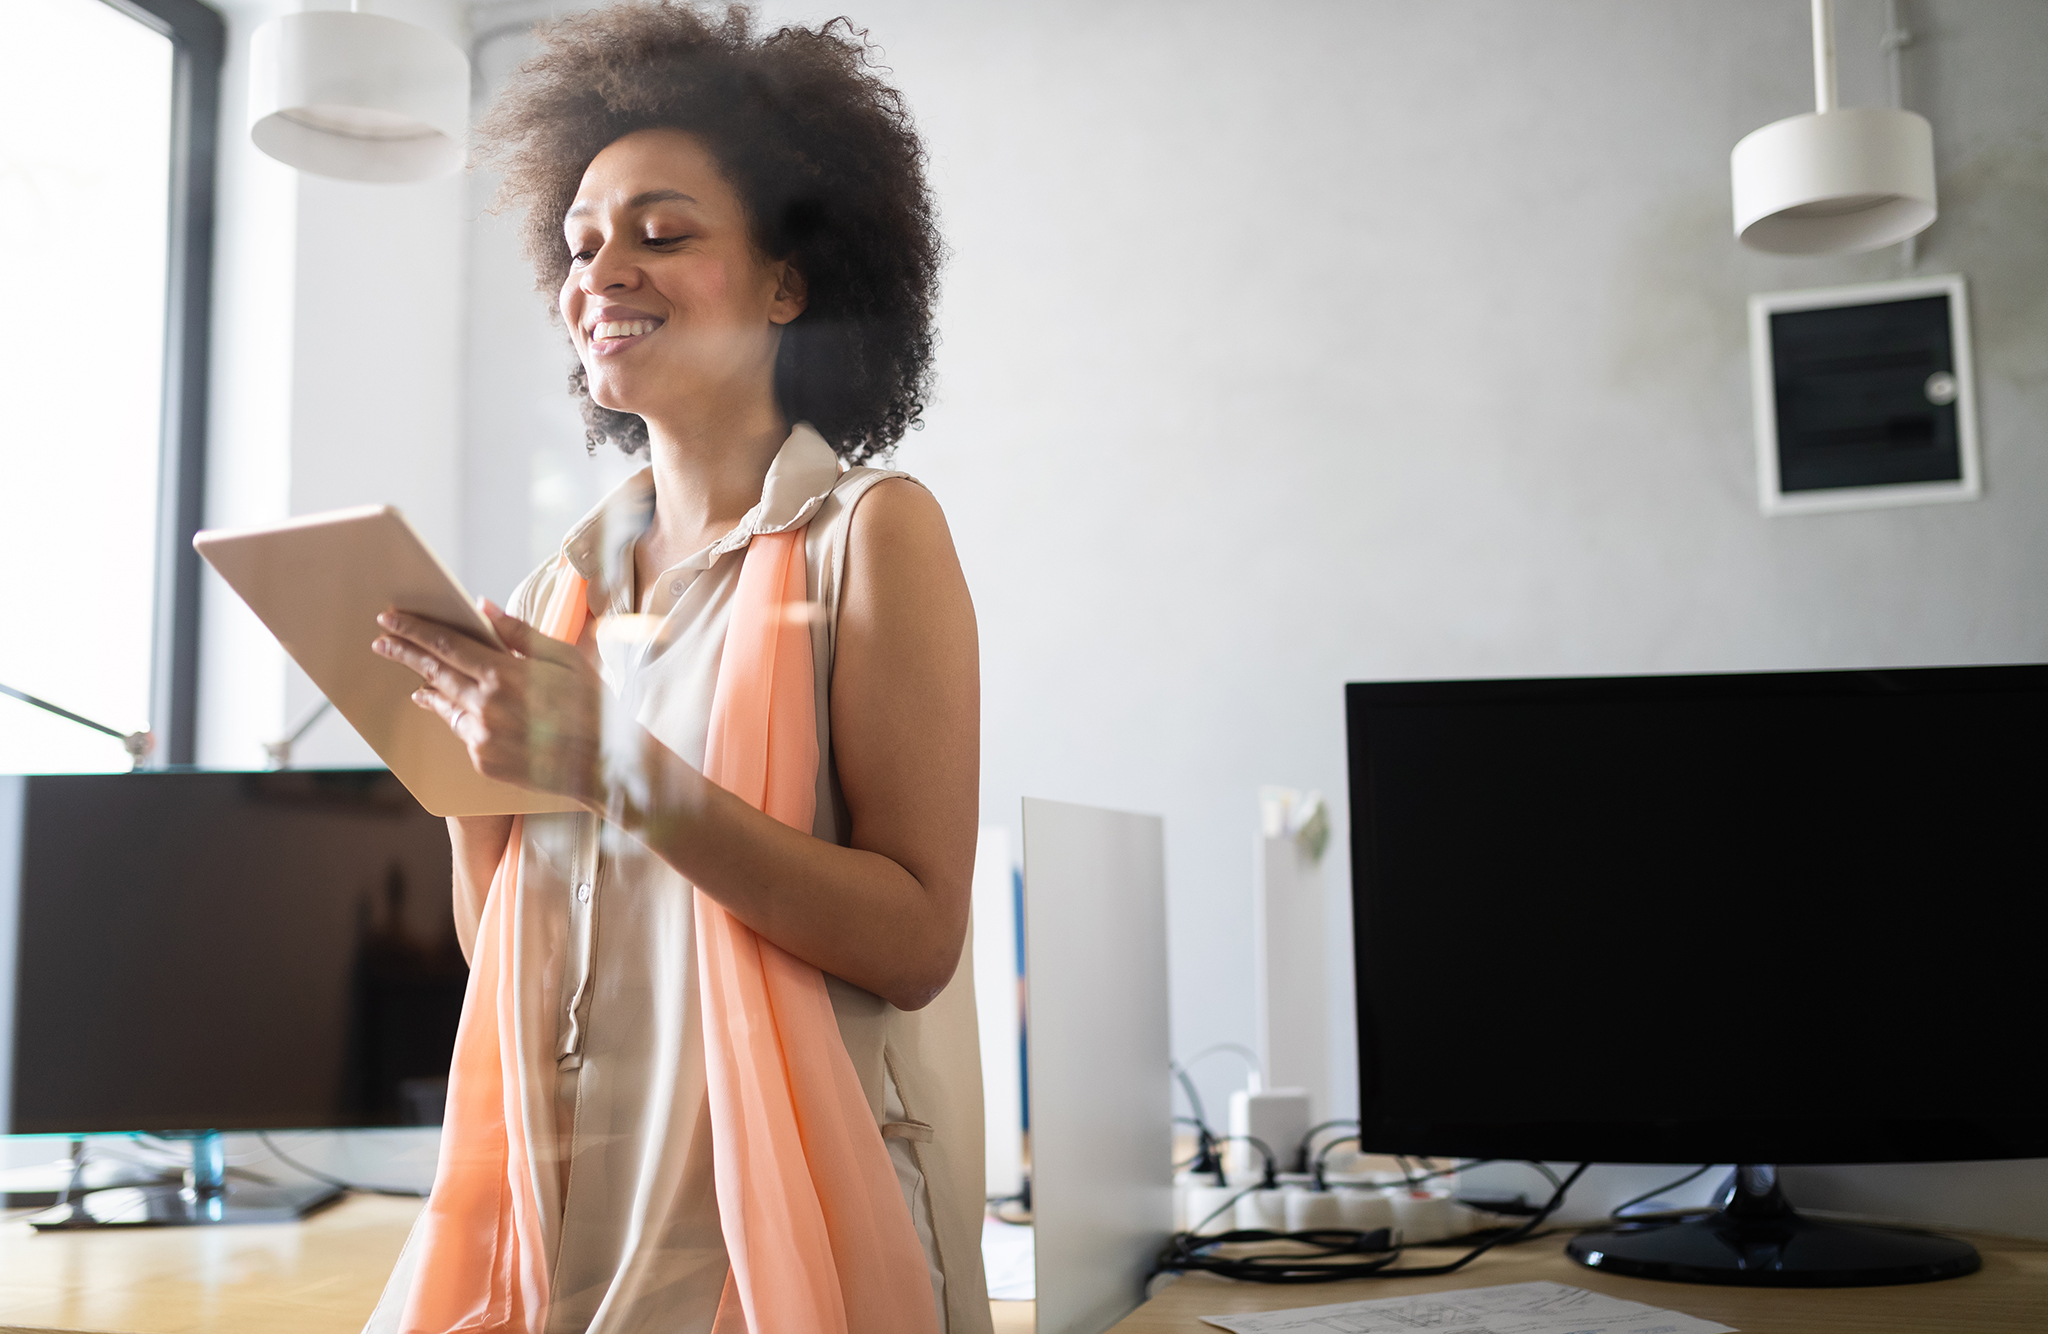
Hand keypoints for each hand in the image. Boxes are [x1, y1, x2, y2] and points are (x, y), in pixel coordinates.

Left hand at [373, 601, 604, 803]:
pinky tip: (448, 708)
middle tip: (382, 640)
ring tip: (413, 676)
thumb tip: (483, 607)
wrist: (605, 765)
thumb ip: (519, 632)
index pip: (446, 644)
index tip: (391, 618)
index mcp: (505, 674)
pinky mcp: (484, 762)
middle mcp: (486, 707)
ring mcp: (482, 738)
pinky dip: (453, 715)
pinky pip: (461, 731)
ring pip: (443, 704)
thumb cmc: (592, 706)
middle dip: (405, 652)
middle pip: (434, 672)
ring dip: (425, 686)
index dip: (415, 630)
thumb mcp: (564, 658)